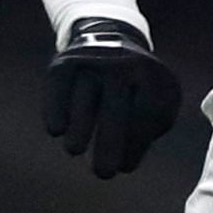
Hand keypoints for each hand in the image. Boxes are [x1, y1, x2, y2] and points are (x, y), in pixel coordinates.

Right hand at [41, 17, 180, 177]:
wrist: (114, 38)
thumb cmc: (138, 90)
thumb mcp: (157, 105)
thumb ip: (146, 133)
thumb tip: (124, 163)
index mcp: (155, 76)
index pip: (147, 112)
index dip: (135, 143)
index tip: (124, 168)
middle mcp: (125, 62)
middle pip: (116, 105)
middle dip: (109, 141)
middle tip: (103, 174)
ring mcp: (95, 58)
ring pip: (86, 93)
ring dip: (80, 123)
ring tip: (73, 150)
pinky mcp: (68, 59)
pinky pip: (61, 82)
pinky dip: (56, 105)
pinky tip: (55, 130)